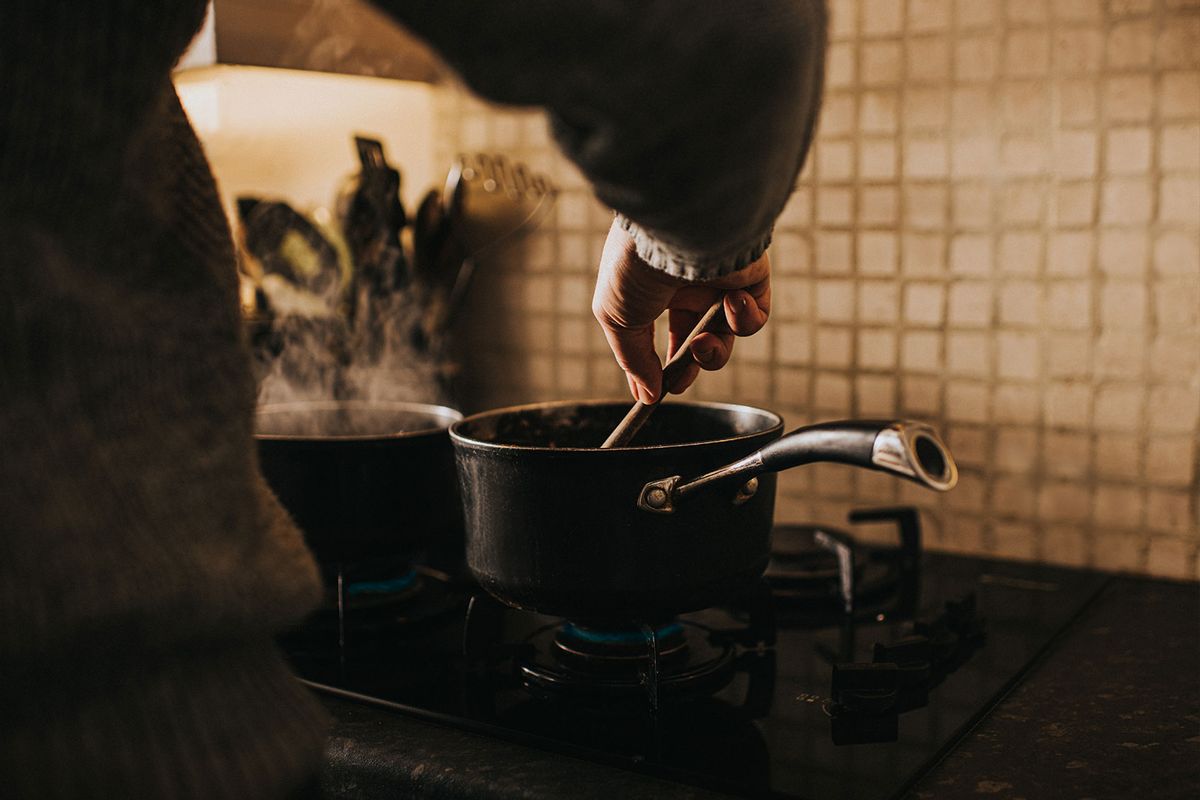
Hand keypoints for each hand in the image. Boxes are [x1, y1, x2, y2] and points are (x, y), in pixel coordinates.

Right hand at [591, 220, 770, 403]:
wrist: (677, 228)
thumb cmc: (636, 265)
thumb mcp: (616, 318)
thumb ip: (633, 361)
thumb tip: (647, 395)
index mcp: (650, 284)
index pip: (655, 331)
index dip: (655, 365)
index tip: (651, 393)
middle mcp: (686, 282)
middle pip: (695, 339)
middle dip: (689, 366)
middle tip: (679, 382)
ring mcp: (720, 280)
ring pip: (725, 335)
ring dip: (713, 351)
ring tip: (703, 343)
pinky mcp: (751, 277)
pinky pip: (755, 315)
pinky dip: (745, 321)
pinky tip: (731, 304)